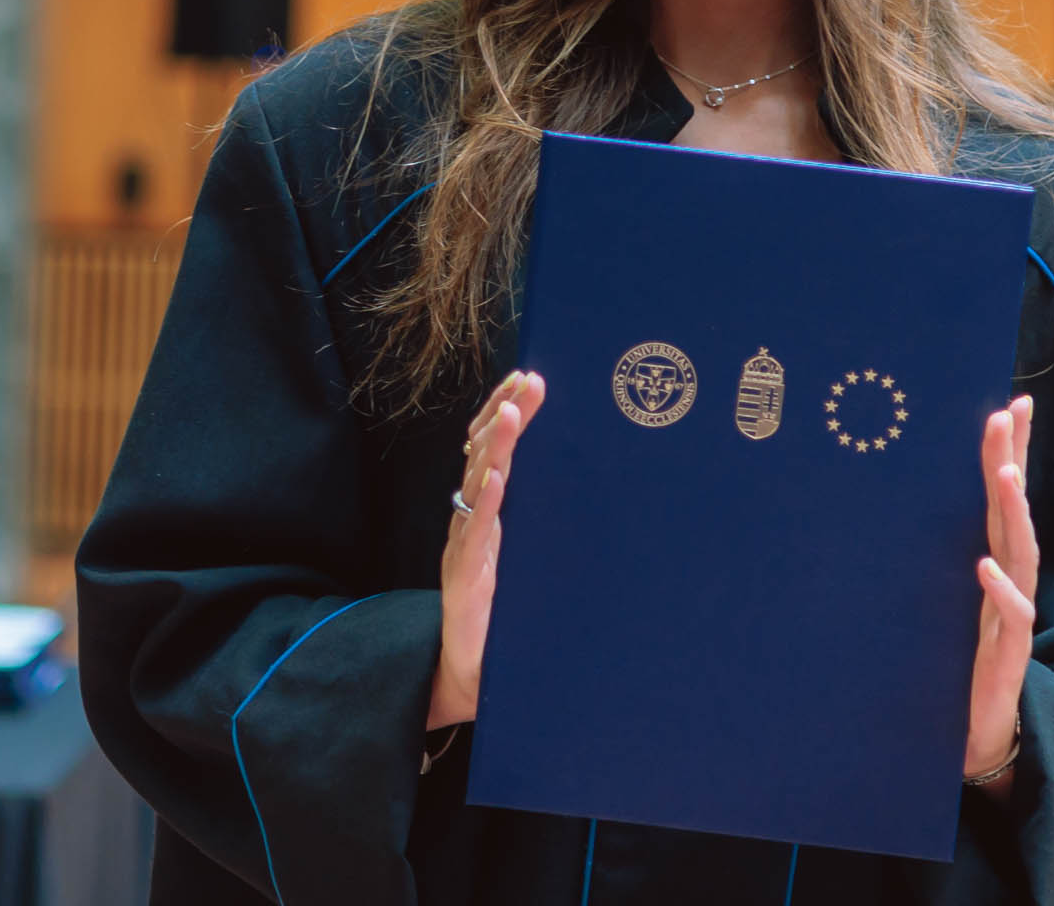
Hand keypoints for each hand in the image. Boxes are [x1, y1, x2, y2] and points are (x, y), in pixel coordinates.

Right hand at [427, 369, 545, 731]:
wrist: (471, 675)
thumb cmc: (504, 617)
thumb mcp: (528, 559)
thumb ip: (541, 526)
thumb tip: (590, 486)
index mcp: (488, 512)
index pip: (493, 447)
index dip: (505, 410)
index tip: (527, 377)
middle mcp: (472, 520)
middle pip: (484, 454)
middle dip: (505, 413)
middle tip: (528, 380)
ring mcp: (465, 547)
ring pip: (477, 485)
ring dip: (496, 447)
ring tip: (512, 415)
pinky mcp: (464, 580)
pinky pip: (474, 536)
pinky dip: (485, 505)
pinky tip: (496, 480)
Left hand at [966, 395, 1037, 794]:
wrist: (974, 732)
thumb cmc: (955, 661)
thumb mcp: (937, 600)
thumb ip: (933, 557)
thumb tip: (891, 503)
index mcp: (992, 563)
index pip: (1003, 498)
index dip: (1009, 451)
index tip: (1010, 404)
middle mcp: (1008, 581)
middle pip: (1015, 512)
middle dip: (1013, 460)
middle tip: (1008, 413)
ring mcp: (1012, 617)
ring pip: (1021, 556)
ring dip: (1012, 514)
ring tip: (1004, 475)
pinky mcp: (1009, 656)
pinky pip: (1013, 619)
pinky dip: (1000, 591)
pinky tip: (984, 567)